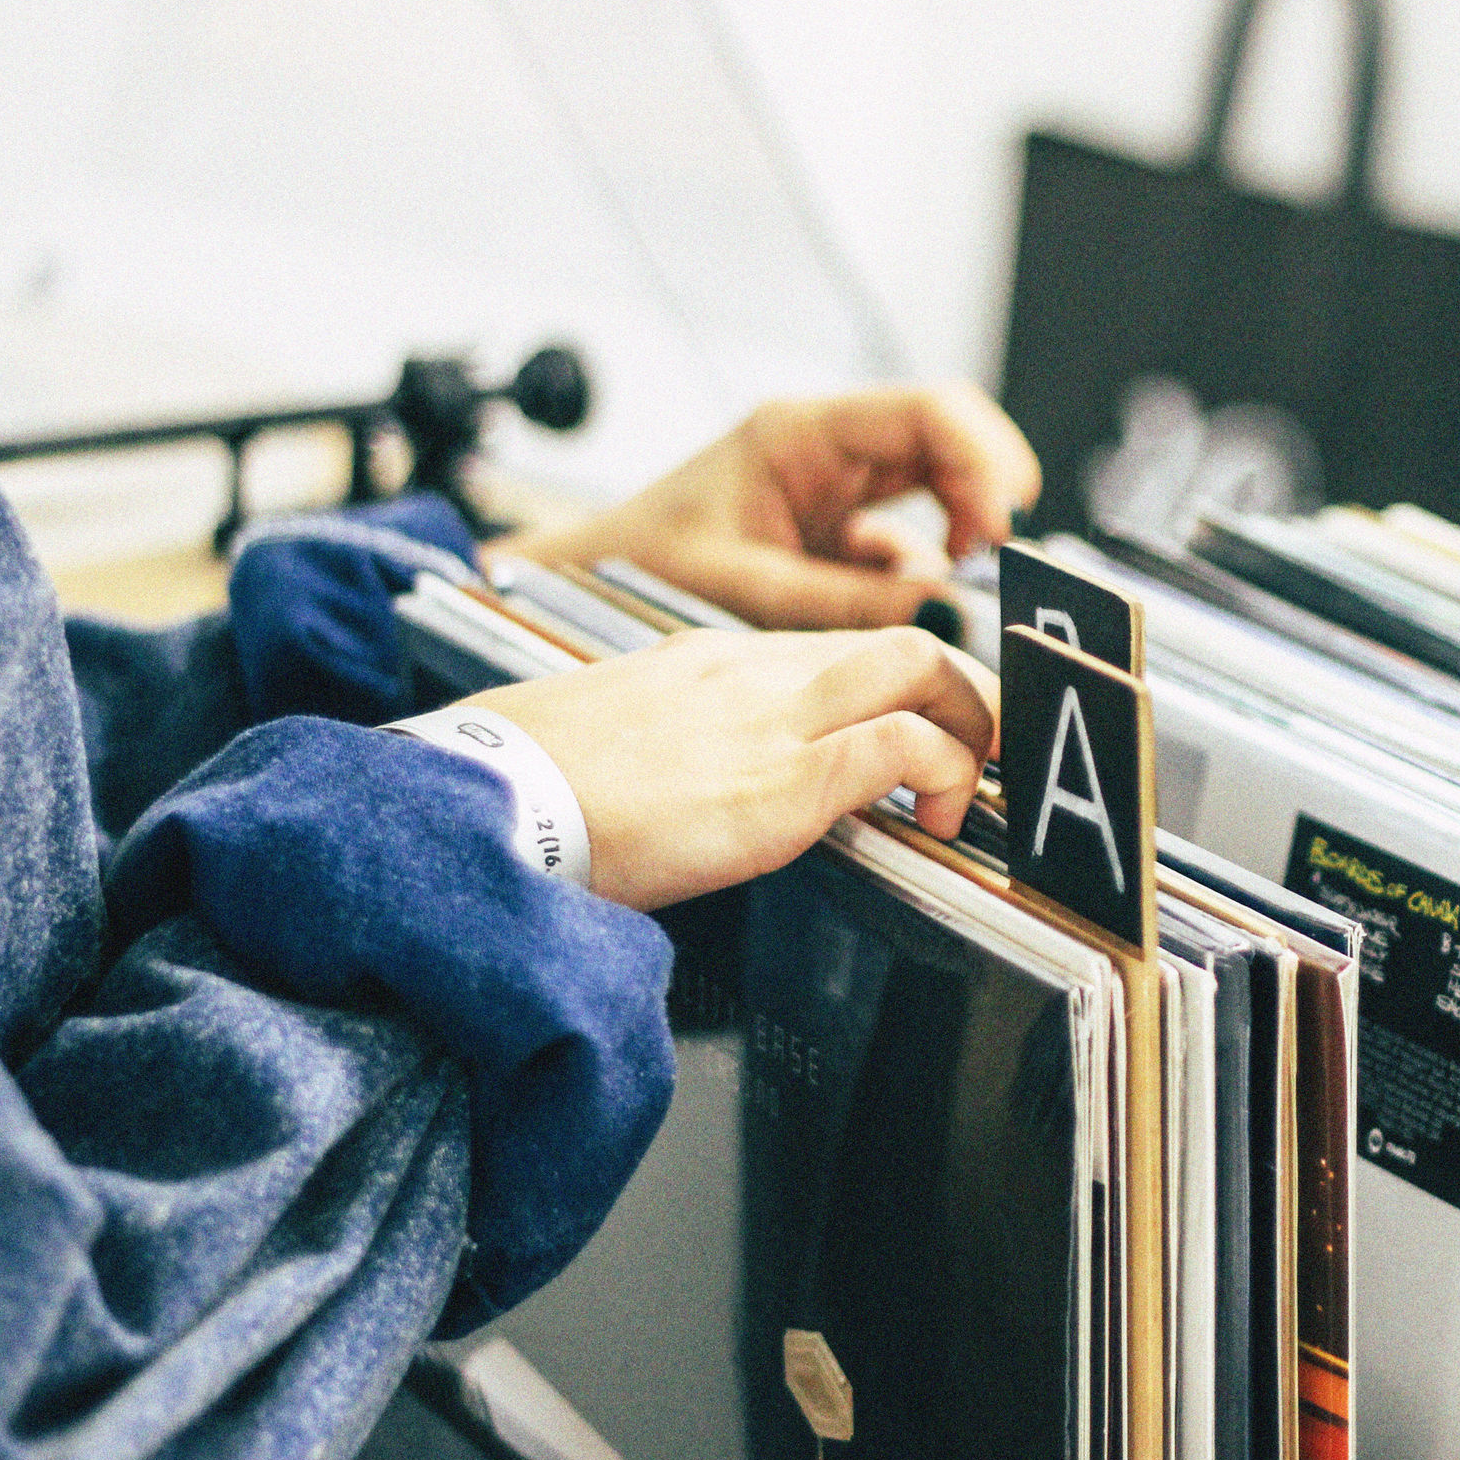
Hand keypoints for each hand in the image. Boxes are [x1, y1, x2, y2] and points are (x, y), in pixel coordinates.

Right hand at [472, 626, 995, 911]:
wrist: (486, 803)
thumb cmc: (524, 787)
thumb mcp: (612, 743)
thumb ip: (671, 746)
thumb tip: (688, 785)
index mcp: (708, 660)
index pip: (834, 648)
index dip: (895, 688)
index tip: (915, 729)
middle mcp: (751, 670)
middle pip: (900, 640)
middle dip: (962, 694)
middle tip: (974, 753)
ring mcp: (773, 717)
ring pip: (921, 667)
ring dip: (967, 728)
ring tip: (964, 789)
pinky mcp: (785, 778)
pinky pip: (900, 747)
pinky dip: (940, 775)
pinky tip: (931, 819)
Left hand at [495, 383, 1040, 629]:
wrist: (581, 586)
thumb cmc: (641, 569)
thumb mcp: (746, 587)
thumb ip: (844, 600)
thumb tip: (941, 607)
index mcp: (799, 435)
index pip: (927, 412)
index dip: (983, 457)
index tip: (1002, 523)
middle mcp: (825, 448)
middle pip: (947, 436)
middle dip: (988, 488)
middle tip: (1000, 554)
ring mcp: (833, 485)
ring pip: (936, 483)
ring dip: (962, 529)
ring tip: (959, 584)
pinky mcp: (833, 530)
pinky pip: (907, 536)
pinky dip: (925, 570)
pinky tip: (909, 605)